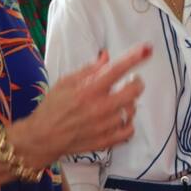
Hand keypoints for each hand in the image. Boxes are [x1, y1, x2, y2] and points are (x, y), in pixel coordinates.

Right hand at [9, 44, 151, 167]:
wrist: (43, 137)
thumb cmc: (53, 106)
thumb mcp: (66, 82)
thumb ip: (89, 69)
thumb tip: (107, 56)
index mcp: (88, 90)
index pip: (117, 70)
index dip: (134, 58)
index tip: (147, 49)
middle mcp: (99, 108)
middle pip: (133, 91)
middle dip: (136, 82)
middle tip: (131, 81)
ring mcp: (105, 126)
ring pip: (132, 110)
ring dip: (129, 103)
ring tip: (119, 101)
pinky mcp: (106, 141)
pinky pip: (129, 130)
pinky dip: (128, 123)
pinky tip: (119, 118)